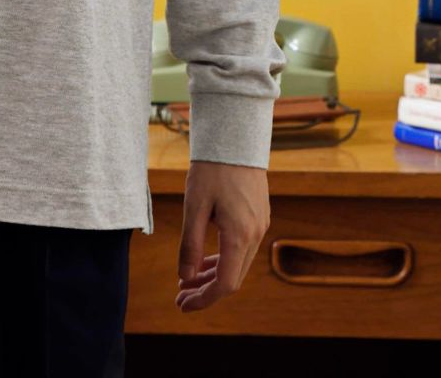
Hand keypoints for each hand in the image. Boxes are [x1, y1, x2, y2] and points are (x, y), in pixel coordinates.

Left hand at [175, 159, 269, 312]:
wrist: (235, 137)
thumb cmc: (212, 169)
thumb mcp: (194, 207)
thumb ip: (190, 245)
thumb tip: (185, 278)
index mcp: (240, 235)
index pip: (225, 284)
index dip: (204, 299)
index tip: (183, 305)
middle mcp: (255, 234)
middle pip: (233, 278)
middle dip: (206, 290)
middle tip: (180, 296)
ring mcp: (260, 225)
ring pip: (238, 263)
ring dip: (214, 275)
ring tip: (188, 280)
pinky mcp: (258, 216)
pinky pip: (242, 248)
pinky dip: (223, 258)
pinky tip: (205, 259)